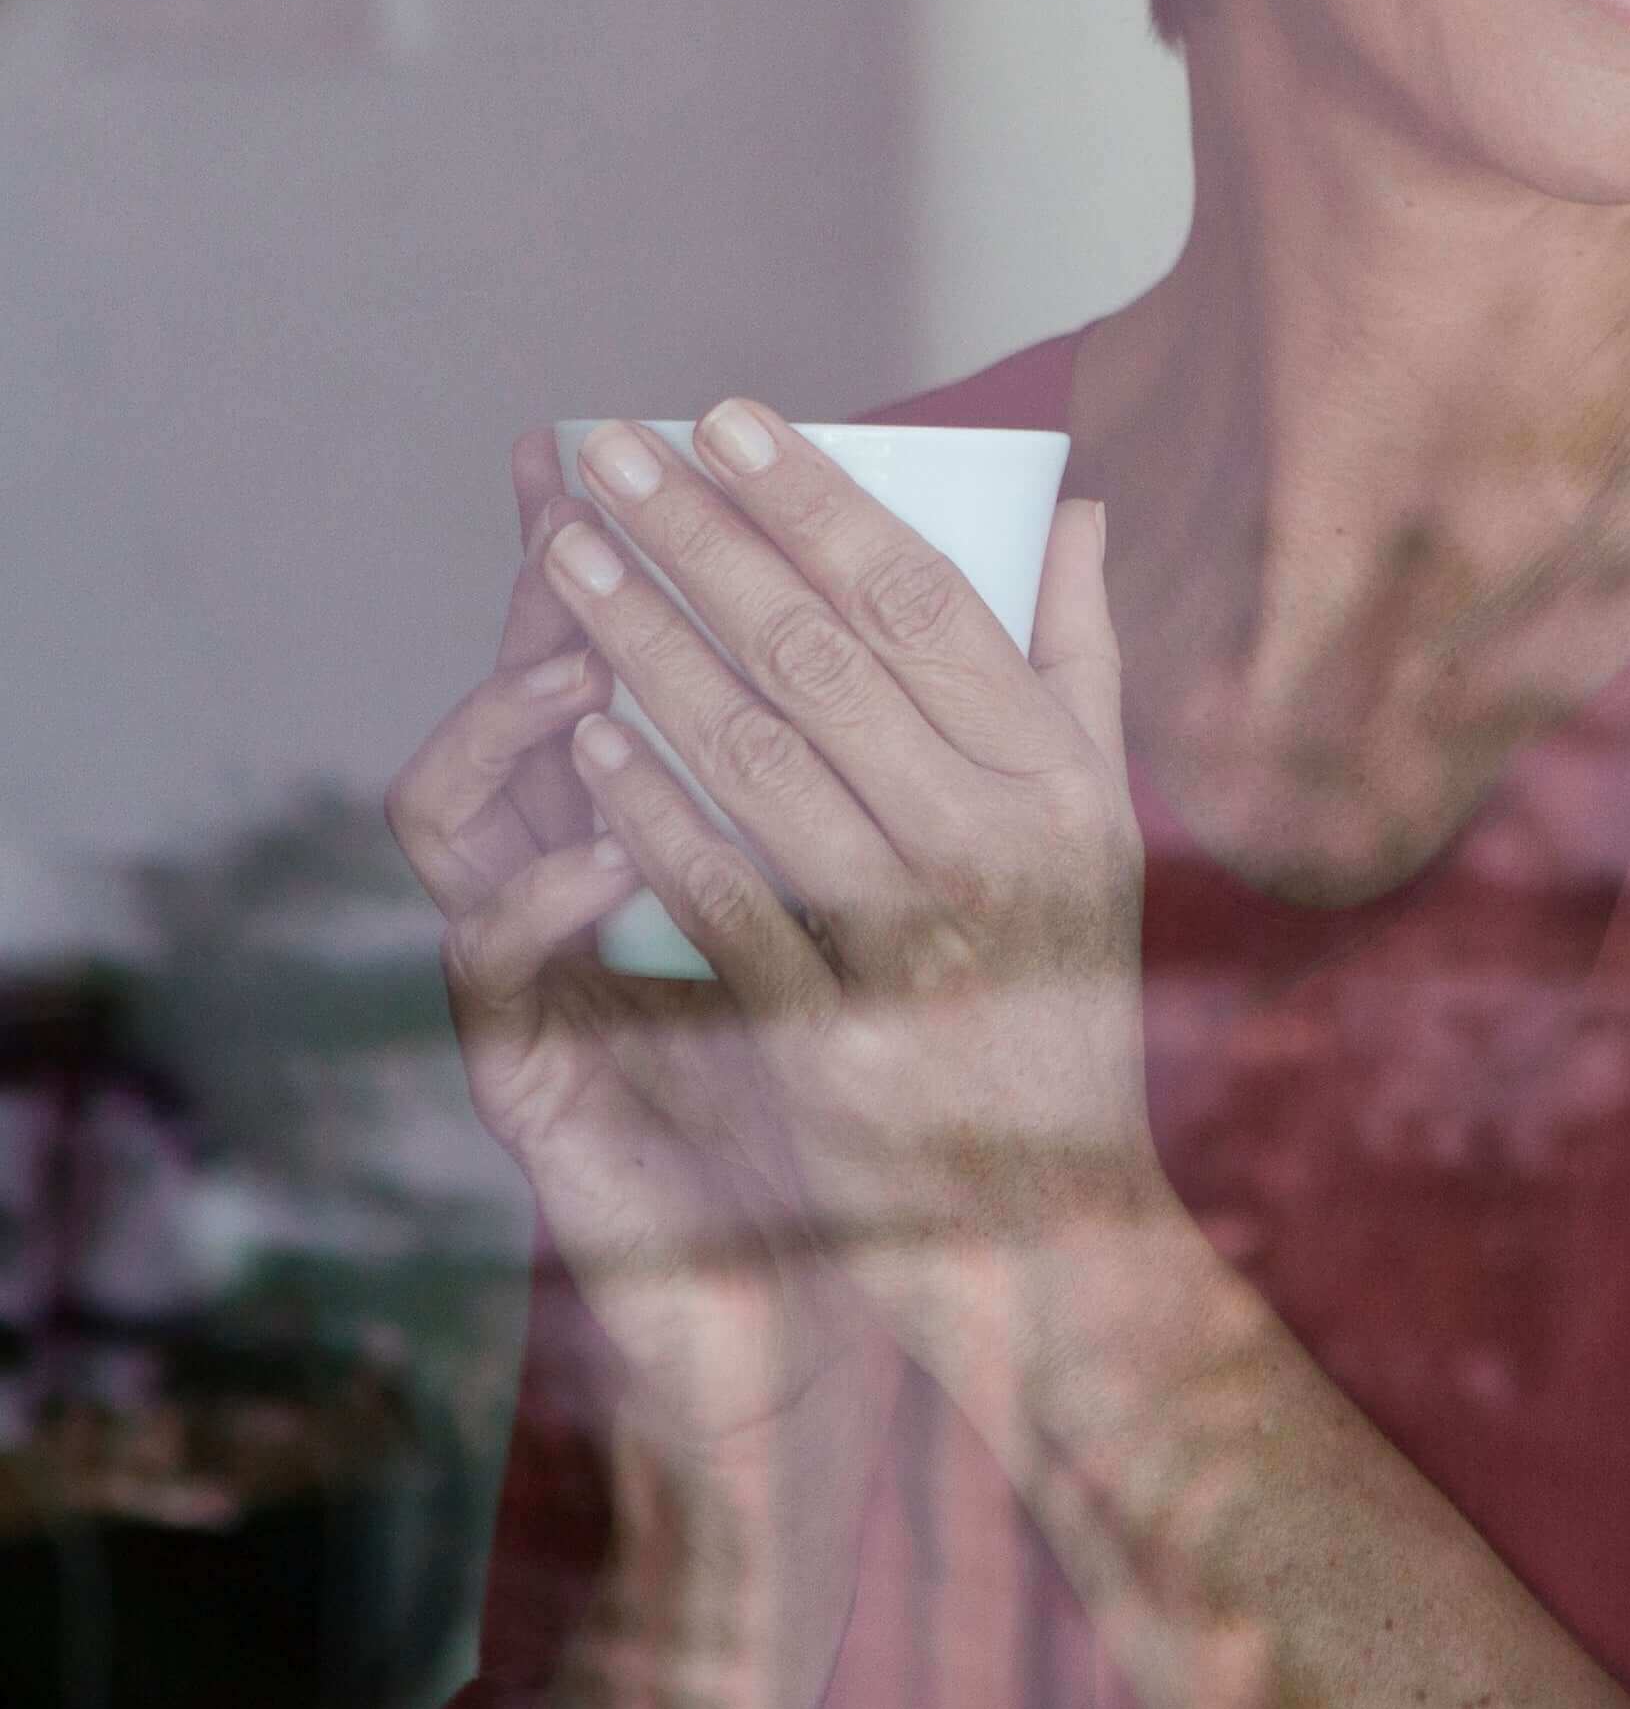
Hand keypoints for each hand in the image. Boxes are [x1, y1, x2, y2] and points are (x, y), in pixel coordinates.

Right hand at [386, 433, 900, 1464]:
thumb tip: (1079, 524)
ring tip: (593, 648)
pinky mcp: (528, 1078)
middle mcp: (583, 876)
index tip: (653, 434)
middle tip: (584, 503)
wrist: (876, 1274)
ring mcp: (541, 976)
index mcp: (673, 816)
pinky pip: (500, 966)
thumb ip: (989, 700)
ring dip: (530, 719)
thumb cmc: (894, 1062)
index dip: (646, 551)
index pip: (628, 650)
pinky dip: (554, 886)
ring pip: (470, 814)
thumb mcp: (933, 872)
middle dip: (565, 598)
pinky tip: (602, 821)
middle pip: (529, 700)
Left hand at [535, 409, 1155, 1326]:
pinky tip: (587, 735)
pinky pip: (721, 897)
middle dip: (703, 539)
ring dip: (650, 647)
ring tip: (573, 566)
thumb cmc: (1066, 998)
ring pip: (756, 755)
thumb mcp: (1100, 826)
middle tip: (612, 458)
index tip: (725, 418)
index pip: (921, 596)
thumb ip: (1079, 661)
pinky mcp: (832, 1040)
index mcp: (1060, 776)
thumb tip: (1072, 503)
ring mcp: (913, 942)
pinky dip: (651, 808)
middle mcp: (994, 842)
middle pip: (822, 651)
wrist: (1051, 1232)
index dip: (814, 497)